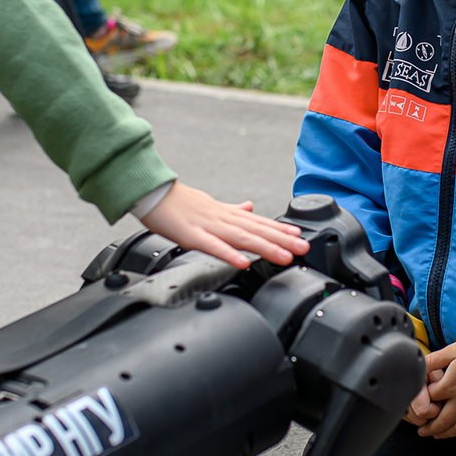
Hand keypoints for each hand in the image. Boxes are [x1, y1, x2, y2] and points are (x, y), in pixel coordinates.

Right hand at [138, 181, 310, 267]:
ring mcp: (208, 227)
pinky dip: (230, 254)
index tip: (300, 235)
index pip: (259, 221)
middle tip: (303, 247)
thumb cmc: (179, 202)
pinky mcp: (191, 236)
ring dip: (265, 247)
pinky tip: (244, 262)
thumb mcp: (211, 204)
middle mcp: (222, 218)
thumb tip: (251, 207)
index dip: (280, 229)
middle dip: (282, 240)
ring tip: (284, 256)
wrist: (152, 193)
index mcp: (226, 213)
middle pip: (256, 230)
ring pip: (242, 238)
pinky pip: (213, 247)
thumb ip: (232, 209)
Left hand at [418, 355, 455, 439]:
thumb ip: (434, 360)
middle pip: (440, 421)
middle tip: (421, 430)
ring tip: (434, 434)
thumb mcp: (452, 351)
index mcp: (450, 386)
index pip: (430, 399)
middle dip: (428, 427)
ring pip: (455, 428)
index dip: (424, 399)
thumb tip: (420, 365)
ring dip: (442, 433)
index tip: (424, 398)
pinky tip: (455, 429)